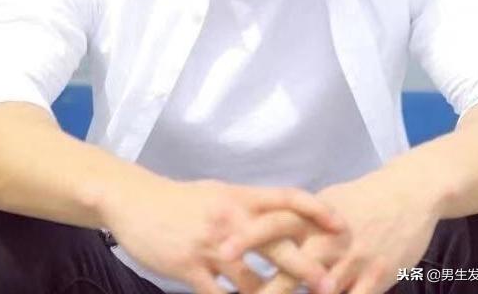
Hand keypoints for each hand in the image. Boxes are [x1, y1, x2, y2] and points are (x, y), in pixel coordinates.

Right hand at [101, 167, 345, 293]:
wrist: (135, 201)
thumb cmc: (182, 199)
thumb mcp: (218, 193)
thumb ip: (249, 206)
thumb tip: (281, 217)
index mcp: (240, 196)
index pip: (287, 198)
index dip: (316, 210)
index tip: (342, 225)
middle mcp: (230, 219)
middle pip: (277, 243)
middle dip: (307, 267)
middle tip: (333, 285)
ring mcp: (210, 245)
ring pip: (252, 280)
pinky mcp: (190, 268)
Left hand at [219, 170, 440, 293]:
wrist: (410, 193)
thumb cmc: (364, 199)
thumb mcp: (329, 200)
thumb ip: (300, 218)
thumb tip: (268, 230)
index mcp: (313, 214)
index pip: (275, 222)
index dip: (248, 237)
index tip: (220, 250)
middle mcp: (330, 236)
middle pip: (293, 264)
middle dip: (266, 288)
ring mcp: (354, 259)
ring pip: (321, 292)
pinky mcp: (377, 277)